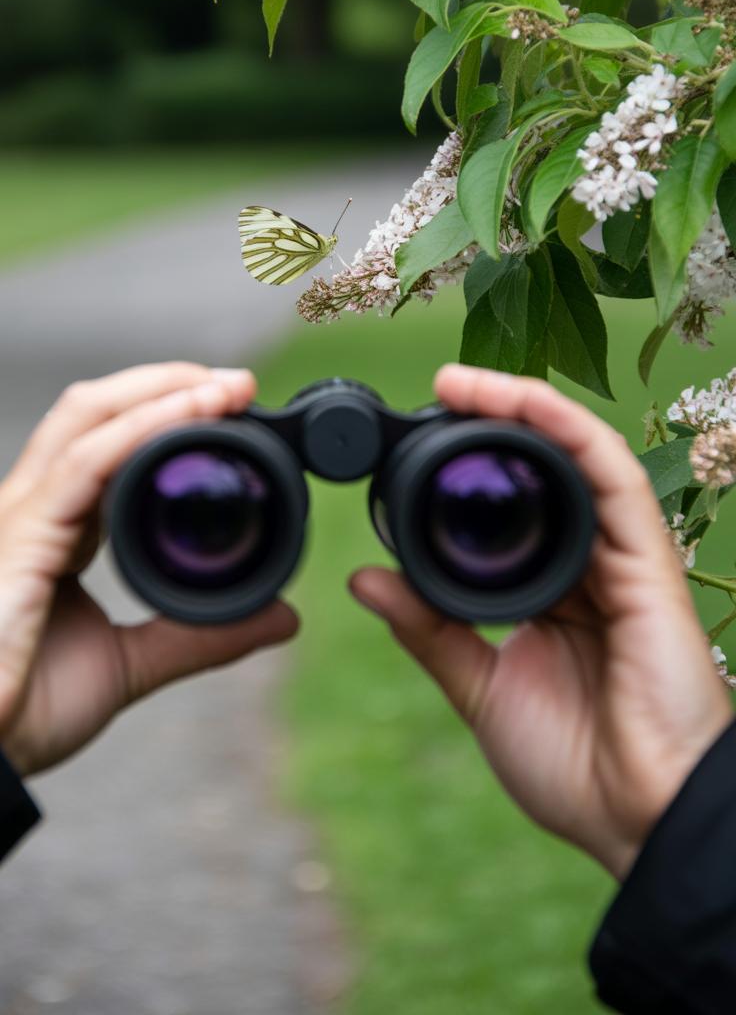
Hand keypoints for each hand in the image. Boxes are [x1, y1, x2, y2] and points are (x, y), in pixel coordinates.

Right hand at [0, 363, 297, 776]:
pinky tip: (188, 413)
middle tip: (238, 384)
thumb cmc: (24, 712)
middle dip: (167, 385)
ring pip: (89, 417)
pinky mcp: (20, 532)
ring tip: (225, 386)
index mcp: (57, 529)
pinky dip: (141, 428)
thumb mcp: (131, 664)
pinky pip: (83, 462)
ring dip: (163, 391)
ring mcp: (23, 513)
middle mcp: (36, 507)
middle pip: (95, 411)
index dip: (164, 415)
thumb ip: (199, 637)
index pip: (107, 443)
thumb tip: (283, 617)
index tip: (231, 407)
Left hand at [351, 363, 731, 880]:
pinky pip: (610, 471)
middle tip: (434, 390)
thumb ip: (430, 631)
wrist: (637, 819)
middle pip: (546, 466)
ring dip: (521, 406)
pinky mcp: (647, 555)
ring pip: (576, 453)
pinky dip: (565, 427)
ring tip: (459, 382)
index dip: (471, 462)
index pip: (515, 505)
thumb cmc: (574, 765)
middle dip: (492, 419)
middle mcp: (589, 562)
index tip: (409, 437)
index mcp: (554, 590)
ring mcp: (620, 555)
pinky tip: (522, 400)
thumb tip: (365, 581)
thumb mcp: (481, 687)